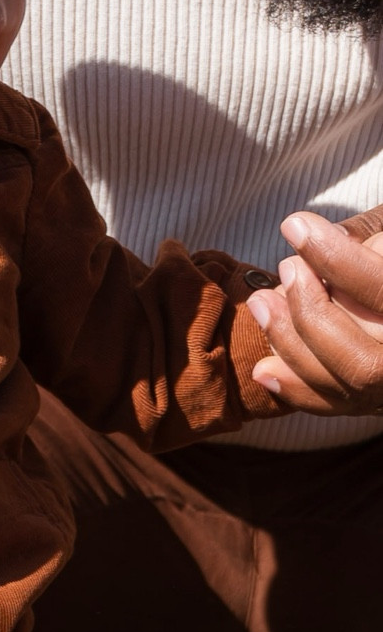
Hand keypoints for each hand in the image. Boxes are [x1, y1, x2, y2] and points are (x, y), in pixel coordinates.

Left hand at [248, 210, 382, 413]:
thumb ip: (369, 233)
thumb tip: (326, 239)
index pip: (382, 291)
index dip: (339, 260)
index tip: (296, 226)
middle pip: (366, 357)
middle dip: (310, 310)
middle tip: (286, 265)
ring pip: (350, 380)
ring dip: (292, 343)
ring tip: (261, 301)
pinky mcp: (376, 401)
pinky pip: (338, 405)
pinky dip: (297, 389)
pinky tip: (263, 368)